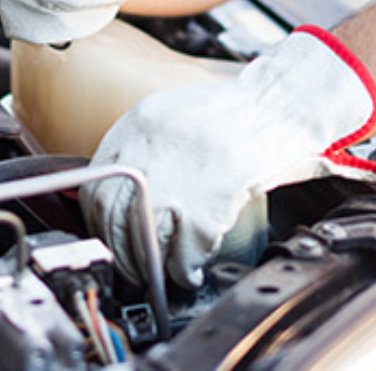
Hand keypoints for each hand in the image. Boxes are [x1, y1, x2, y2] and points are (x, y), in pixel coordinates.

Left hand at [80, 26, 375, 287]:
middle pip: (112, 216)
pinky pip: (183, 252)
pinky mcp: (205, 204)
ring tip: (162, 271)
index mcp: (138, 124)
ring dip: (150, 265)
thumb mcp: (174, 112)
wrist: (277, 103)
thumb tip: (130, 184)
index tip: (109, 230)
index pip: (97, 181)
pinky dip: (185, 268)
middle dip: (120, 248)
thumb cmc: (234, 109)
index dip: (100, 216)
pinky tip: (192, 268)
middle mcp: (148, 151)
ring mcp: (175, 179)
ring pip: (143, 238)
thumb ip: (146, 142)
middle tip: (132, 262)